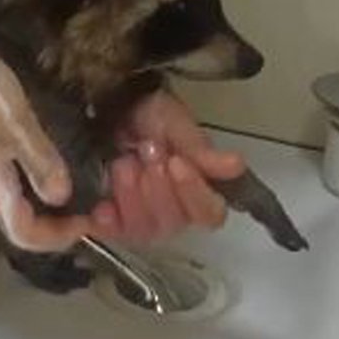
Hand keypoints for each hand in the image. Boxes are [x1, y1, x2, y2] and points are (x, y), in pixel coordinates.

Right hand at [0, 33, 99, 252]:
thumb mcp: (14, 121)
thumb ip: (39, 160)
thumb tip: (63, 199)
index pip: (24, 235)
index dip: (59, 236)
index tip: (88, 219)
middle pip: (16, 221)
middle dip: (54, 221)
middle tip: (89, 202)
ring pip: (9, 199)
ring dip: (41, 199)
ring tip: (72, 178)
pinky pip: (1, 177)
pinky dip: (27, 177)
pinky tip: (40, 153)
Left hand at [87, 90, 246, 244]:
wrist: (108, 106)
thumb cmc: (147, 116)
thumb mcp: (173, 124)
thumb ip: (200, 149)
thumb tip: (235, 166)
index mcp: (195, 190)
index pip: (209, 214)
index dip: (193, 193)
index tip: (176, 162)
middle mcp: (171, 210)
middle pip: (174, 223)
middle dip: (158, 188)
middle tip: (146, 154)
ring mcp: (138, 218)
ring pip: (144, 229)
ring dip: (132, 195)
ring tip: (123, 163)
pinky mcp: (108, 220)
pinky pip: (111, 233)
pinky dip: (108, 220)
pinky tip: (103, 205)